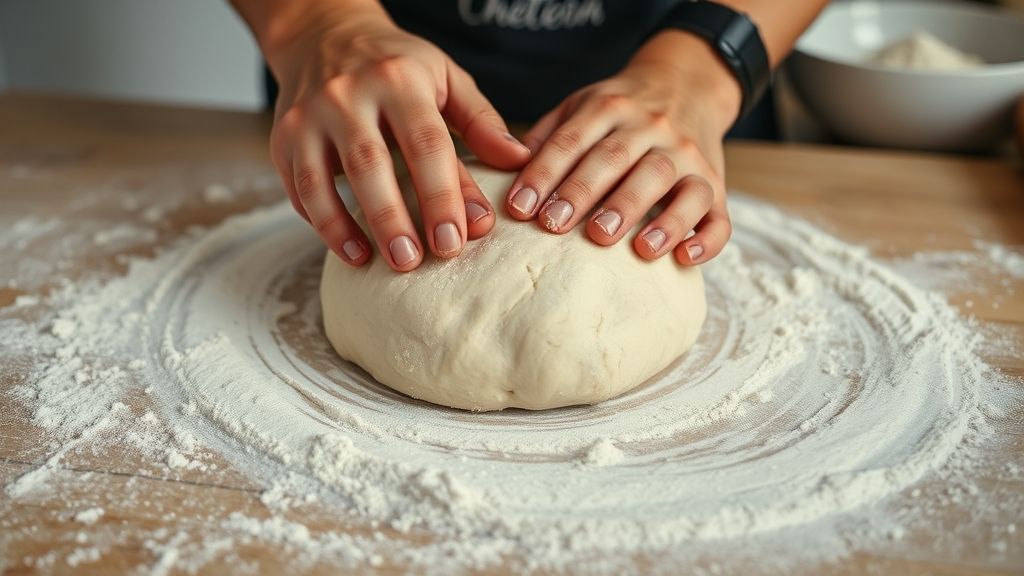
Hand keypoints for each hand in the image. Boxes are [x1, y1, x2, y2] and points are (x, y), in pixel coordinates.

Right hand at [264, 3, 529, 270]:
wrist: (323, 34)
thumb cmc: (396, 66)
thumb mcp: (445, 77)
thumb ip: (480, 121)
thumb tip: (518, 162)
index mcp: (398, 80)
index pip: (425, 143)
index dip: (442, 195)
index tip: (457, 240)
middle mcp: (347, 95)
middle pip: (370, 164)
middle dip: (394, 218)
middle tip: (416, 263)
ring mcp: (308, 117)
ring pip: (322, 180)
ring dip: (348, 227)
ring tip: (378, 263)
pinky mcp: (282, 139)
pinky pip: (299, 189)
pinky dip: (322, 224)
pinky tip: (350, 250)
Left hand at [505, 31, 741, 265]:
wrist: (689, 85)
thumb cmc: (621, 111)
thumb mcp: (583, 105)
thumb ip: (548, 137)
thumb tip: (505, 173)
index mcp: (611, 108)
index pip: (572, 140)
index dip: (544, 173)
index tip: (519, 207)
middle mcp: (653, 128)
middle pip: (618, 159)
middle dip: (585, 194)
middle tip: (555, 227)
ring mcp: (689, 156)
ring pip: (671, 180)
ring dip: (646, 214)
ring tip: (628, 247)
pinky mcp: (716, 186)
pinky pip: (718, 214)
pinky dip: (705, 238)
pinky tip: (683, 258)